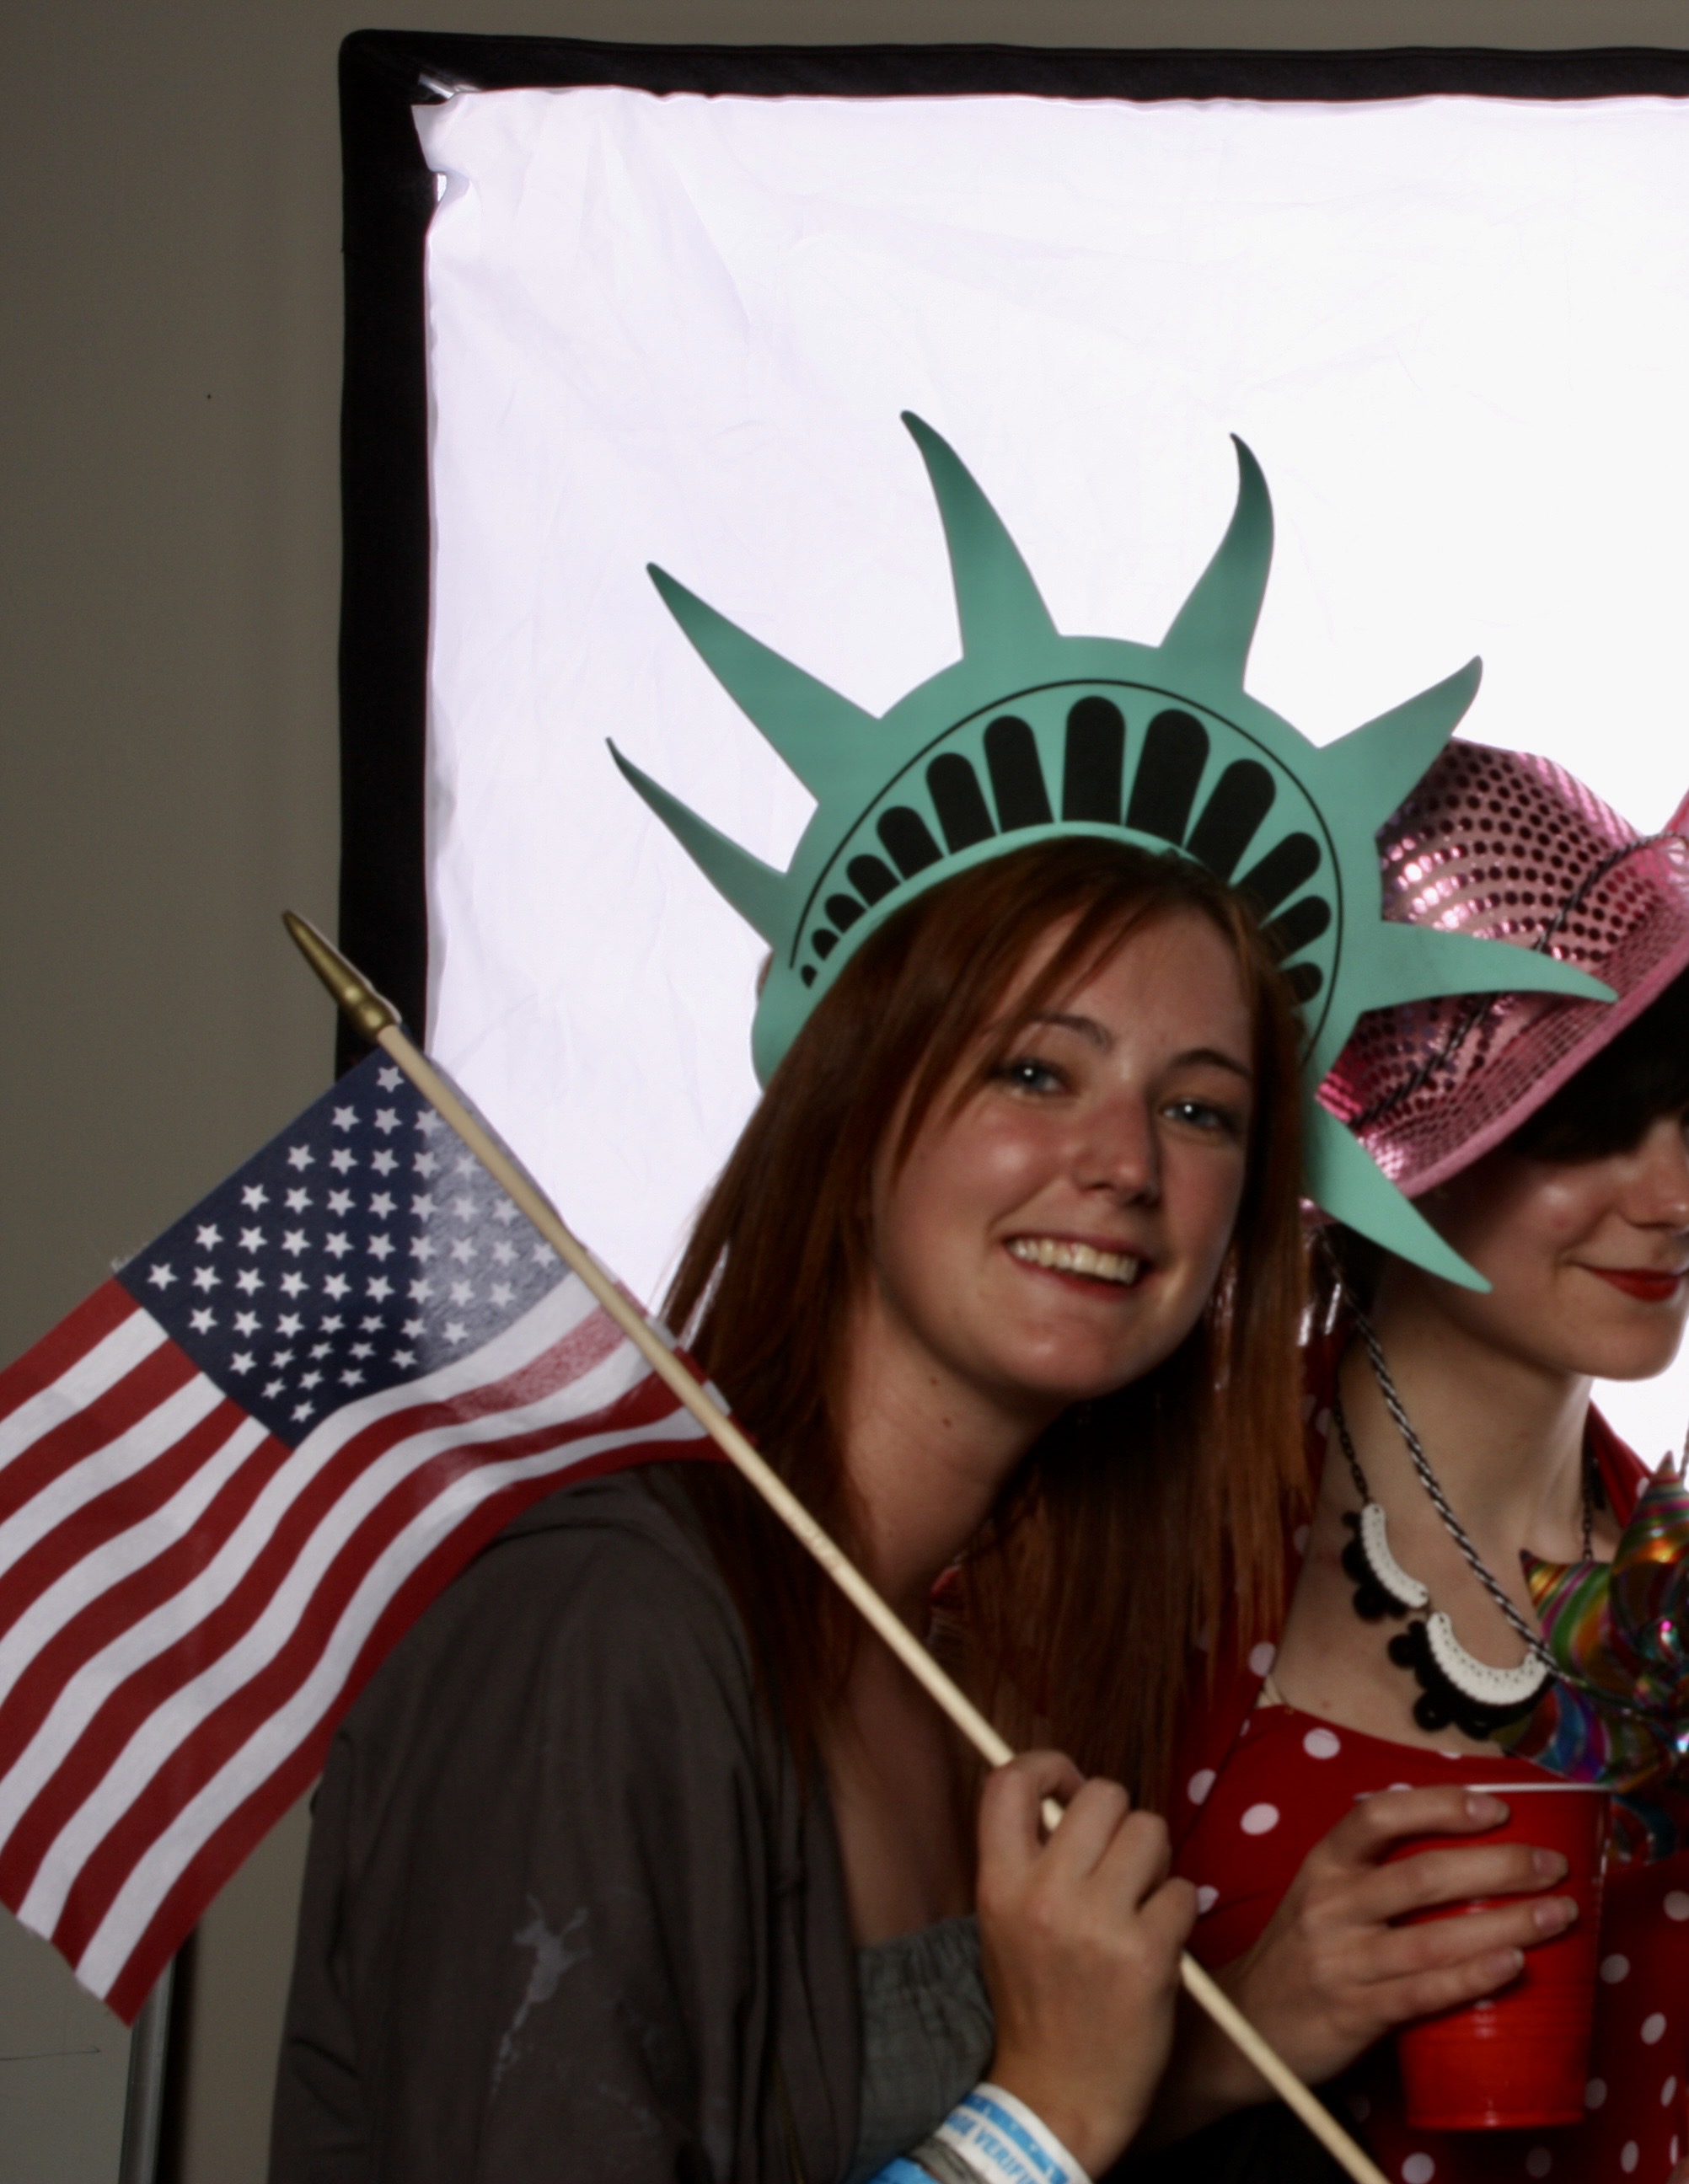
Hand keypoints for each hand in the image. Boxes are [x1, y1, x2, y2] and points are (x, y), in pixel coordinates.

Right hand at [977, 1750, 1196, 2177]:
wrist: (1060, 2098)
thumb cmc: (1037, 2002)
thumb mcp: (1005, 1923)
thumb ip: (1028, 1859)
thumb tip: (1065, 1797)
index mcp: (999, 1885)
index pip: (1009, 1781)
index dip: (1046, 1764)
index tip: (1067, 1786)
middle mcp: (1045, 1897)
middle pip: (1103, 1794)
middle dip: (1120, 1819)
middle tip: (1116, 1858)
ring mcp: (1098, 1925)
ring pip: (1152, 1831)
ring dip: (1154, 1861)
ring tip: (1138, 1901)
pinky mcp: (1149, 1955)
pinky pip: (1182, 1891)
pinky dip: (1177, 1912)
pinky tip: (1156, 1944)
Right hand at [1217, 1784, 1575, 2097]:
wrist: (1247, 2025)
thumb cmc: (1304, 1951)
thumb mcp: (1323, 1895)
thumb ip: (1376, 1873)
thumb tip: (1469, 1848)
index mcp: (1323, 1864)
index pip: (1378, 1816)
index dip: (1438, 1806)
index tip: (1497, 1808)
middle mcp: (1330, 1904)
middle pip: (1421, 1876)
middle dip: (1498, 1867)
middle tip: (1555, 1866)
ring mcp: (1342, 1960)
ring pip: (1432, 1937)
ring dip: (1504, 1924)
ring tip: (1557, 1915)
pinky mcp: (1355, 2013)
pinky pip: (1423, 1992)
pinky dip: (1472, 1977)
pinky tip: (1513, 1966)